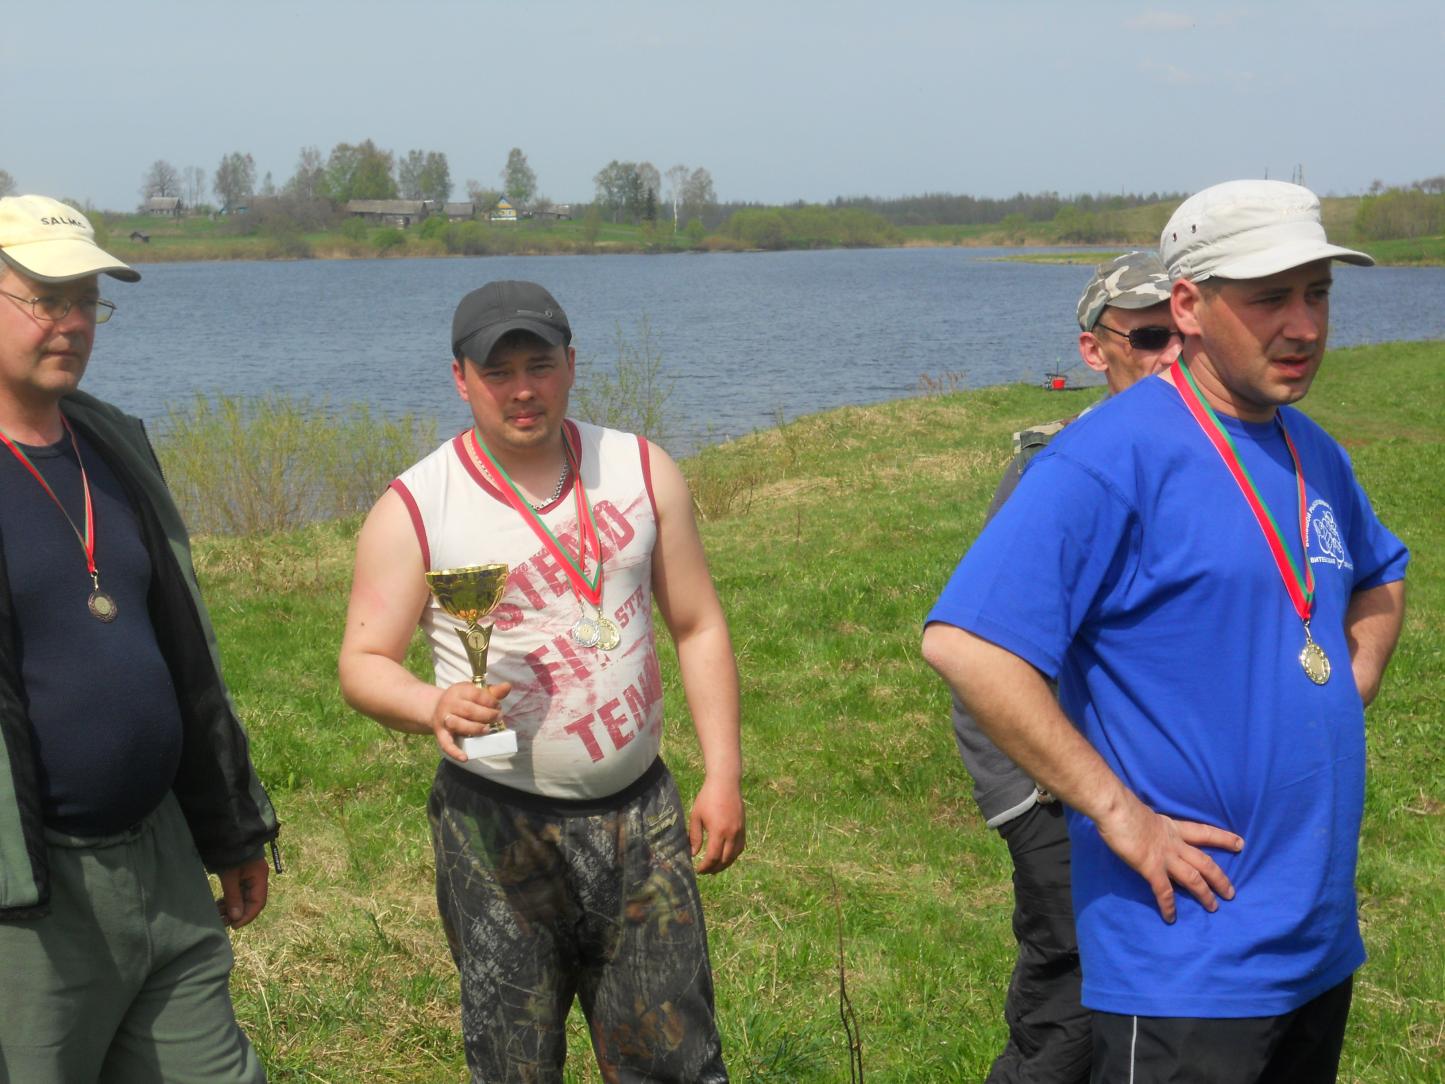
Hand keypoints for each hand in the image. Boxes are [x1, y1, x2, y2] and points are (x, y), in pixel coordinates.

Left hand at [216, 856, 269, 928]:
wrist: (228, 834)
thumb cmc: (230, 853)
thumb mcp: (230, 876)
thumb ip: (233, 896)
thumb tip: (236, 917)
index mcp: (259, 877)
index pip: (258, 903)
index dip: (247, 916)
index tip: (233, 925)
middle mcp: (257, 878)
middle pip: (250, 901)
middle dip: (237, 913)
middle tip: (222, 921)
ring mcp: (249, 876)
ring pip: (243, 898)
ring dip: (232, 907)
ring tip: (218, 914)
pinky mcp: (241, 875)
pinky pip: (238, 892)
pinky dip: (230, 900)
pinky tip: (220, 905)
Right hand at [430, 680, 511, 761]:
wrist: (435, 708)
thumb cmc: (461, 700)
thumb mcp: (474, 692)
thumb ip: (491, 692)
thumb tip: (508, 686)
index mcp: (458, 691)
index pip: (476, 695)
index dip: (490, 701)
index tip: (498, 706)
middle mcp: (449, 704)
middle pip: (469, 710)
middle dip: (487, 715)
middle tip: (498, 717)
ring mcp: (444, 720)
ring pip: (459, 725)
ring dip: (474, 728)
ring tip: (487, 730)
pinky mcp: (440, 735)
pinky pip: (446, 744)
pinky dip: (455, 752)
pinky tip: (465, 758)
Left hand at [689, 777, 744, 873]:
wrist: (725, 783)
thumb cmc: (707, 797)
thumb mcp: (696, 816)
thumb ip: (695, 836)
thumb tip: (693, 854)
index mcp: (718, 831)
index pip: (713, 857)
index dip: (705, 867)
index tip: (698, 870)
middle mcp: (732, 834)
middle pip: (725, 860)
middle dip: (714, 868)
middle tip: (705, 871)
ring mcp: (739, 831)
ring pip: (734, 855)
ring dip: (725, 864)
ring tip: (715, 868)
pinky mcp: (743, 828)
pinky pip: (740, 847)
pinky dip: (733, 855)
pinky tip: (726, 856)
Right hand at [1096, 795, 1242, 923]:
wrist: (1115, 809)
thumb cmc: (1123, 807)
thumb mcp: (1143, 814)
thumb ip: (1150, 826)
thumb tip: (1146, 831)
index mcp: (1172, 828)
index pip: (1203, 833)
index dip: (1223, 838)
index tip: (1240, 843)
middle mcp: (1173, 843)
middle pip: (1205, 862)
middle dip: (1220, 878)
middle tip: (1231, 893)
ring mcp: (1164, 856)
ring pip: (1192, 878)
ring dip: (1204, 894)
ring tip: (1214, 908)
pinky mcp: (1151, 868)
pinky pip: (1163, 891)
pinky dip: (1168, 905)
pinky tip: (1170, 918)